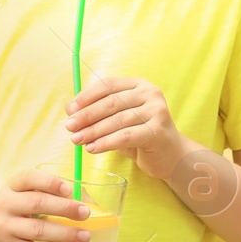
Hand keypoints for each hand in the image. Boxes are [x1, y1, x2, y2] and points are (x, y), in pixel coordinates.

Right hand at [0, 167, 91, 241]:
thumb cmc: (11, 213)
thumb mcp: (21, 197)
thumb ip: (48, 195)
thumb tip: (86, 201)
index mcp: (12, 187)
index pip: (29, 178)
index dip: (49, 182)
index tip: (69, 188)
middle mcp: (6, 205)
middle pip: (36, 203)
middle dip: (63, 207)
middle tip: (85, 213)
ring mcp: (6, 228)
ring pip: (37, 230)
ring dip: (64, 234)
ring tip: (85, 237)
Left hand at [65, 76, 186, 181]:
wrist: (171, 156)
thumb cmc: (140, 136)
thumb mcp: (118, 120)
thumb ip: (98, 113)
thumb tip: (70, 109)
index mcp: (138, 85)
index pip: (108, 85)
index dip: (87, 96)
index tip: (70, 109)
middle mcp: (150, 93)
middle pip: (111, 102)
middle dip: (87, 115)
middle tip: (69, 127)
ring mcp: (157, 111)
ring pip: (117, 120)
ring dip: (93, 131)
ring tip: (77, 140)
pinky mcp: (158, 131)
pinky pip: (126, 136)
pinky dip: (106, 143)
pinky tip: (92, 149)